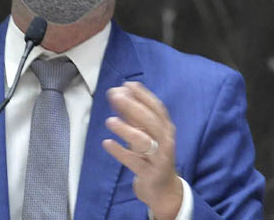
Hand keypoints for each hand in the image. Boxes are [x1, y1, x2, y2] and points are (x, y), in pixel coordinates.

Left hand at [102, 82, 181, 219]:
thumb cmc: (151, 156)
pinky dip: (120, 152)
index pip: (157, 108)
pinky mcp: (150, 174)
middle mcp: (166, 141)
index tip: (127, 84)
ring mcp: (159, 158)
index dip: (143, 95)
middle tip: (116, 96)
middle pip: (151, 121)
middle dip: (133, 106)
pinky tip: (107, 143)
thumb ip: (132, 116)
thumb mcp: (144, 134)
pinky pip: (134, 162)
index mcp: (166, 129)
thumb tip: (118, 93)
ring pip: (144, 141)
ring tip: (109, 121)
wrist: (163, 190)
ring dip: (126, 129)